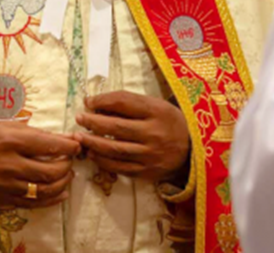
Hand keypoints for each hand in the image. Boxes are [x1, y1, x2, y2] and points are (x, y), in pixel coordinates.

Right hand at [0, 121, 79, 209]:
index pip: (49, 145)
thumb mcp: (10, 126)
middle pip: (50, 171)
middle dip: (67, 165)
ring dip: (62, 183)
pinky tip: (60, 193)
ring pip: (44, 190)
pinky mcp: (2, 198)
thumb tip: (66, 138)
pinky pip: (32, 204)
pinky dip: (50, 200)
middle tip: (71, 159)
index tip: (77, 144)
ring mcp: (6, 184)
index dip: (69, 146)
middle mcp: (11, 164)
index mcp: (12, 141)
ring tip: (67, 175)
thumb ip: (38, 134)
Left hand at [75, 91, 189, 183]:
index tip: (89, 101)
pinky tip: (92, 153)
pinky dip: (102, 160)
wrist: (194, 150)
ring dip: (93, 142)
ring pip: (114, 149)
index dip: (102, 101)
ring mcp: (150, 155)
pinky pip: (119, 167)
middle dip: (93, 122)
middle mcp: (154, 133)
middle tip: (79, 118)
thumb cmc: (169, 122)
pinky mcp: (147, 172)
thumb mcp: (156, 105)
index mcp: (157, 111)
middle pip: (116, 127)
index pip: (123, 103)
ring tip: (79, 137)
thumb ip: (128, 103)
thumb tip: (95, 103)